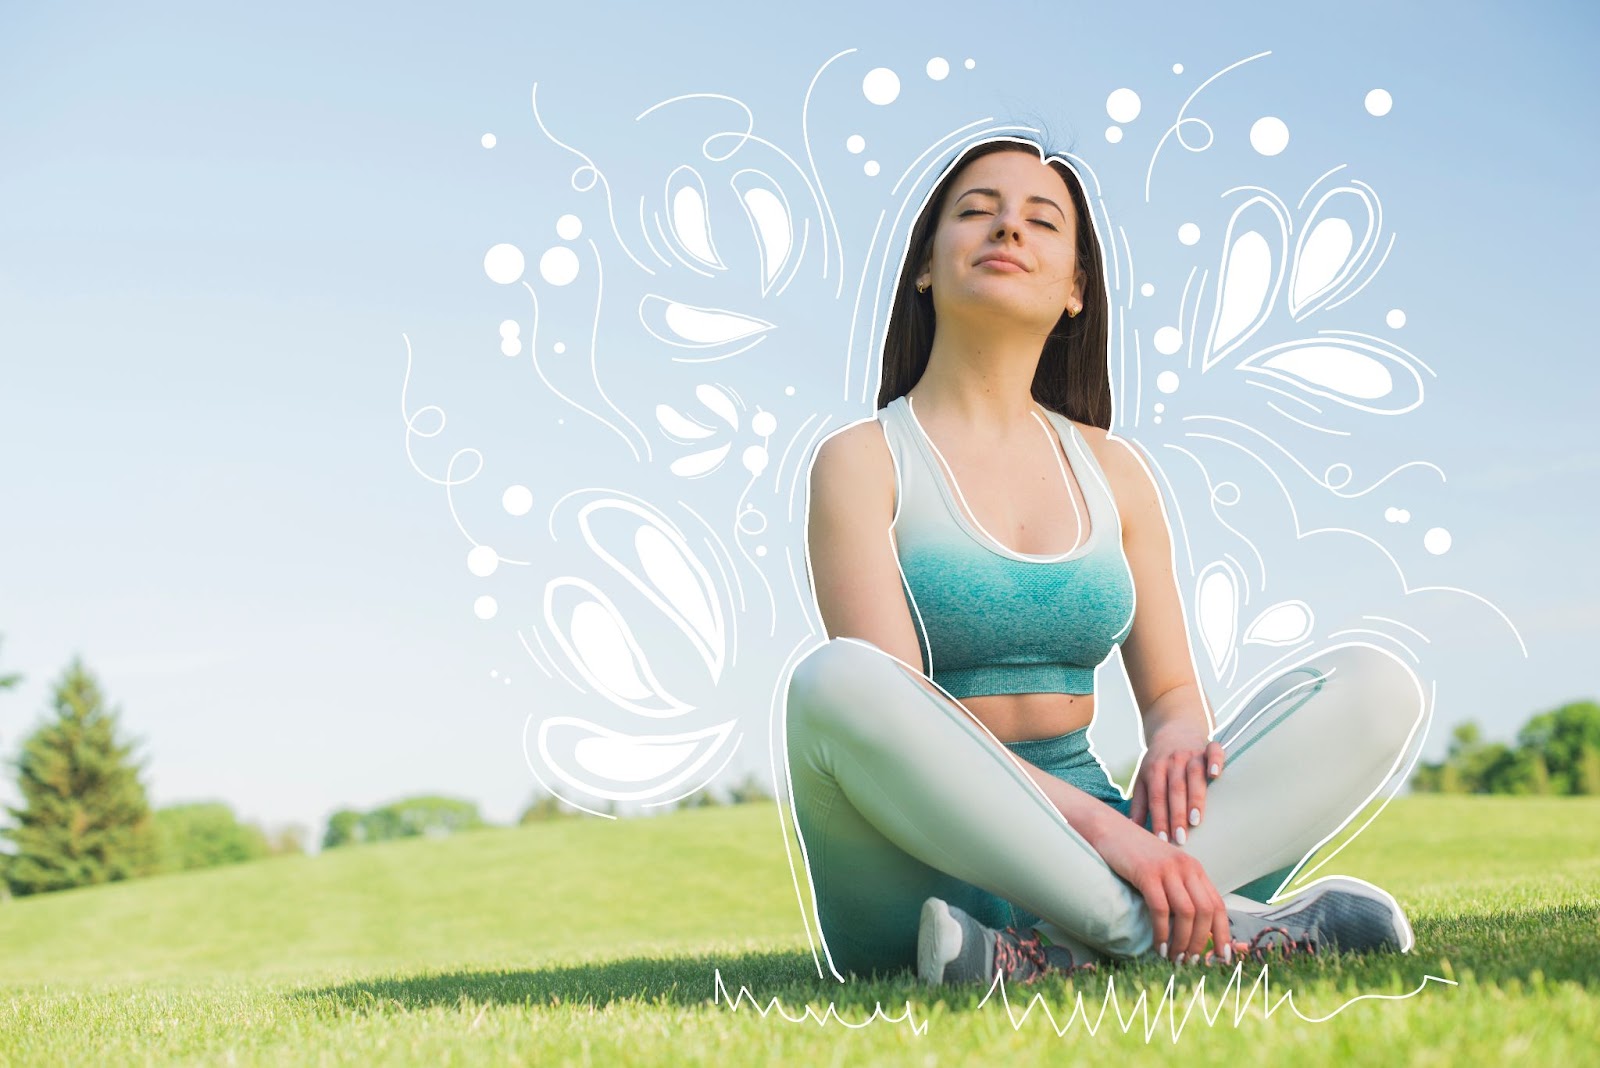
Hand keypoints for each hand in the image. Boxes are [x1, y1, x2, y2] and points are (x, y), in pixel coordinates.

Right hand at [1094, 817, 1230, 963]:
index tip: (1221, 958)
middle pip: (1206, 912)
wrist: (1108, 828)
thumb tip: (1189, 928)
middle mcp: (1186, 867)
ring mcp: (1167, 869)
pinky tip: (1158, 946)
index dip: (1222, 934)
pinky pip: (1161, 909)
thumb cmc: (1134, 854)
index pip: (1218, 905)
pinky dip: (1162, 932)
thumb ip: (1179, 890)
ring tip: (1175, 959)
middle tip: (1190, 962)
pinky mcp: (1147, 872)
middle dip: (1201, 943)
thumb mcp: (1164, 870)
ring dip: (1182, 941)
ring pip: (1187, 913)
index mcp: (1194, 868)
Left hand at [1128, 721, 1225, 845]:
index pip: (1156, 798)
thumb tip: (1133, 829)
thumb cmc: (1158, 761)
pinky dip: (1215, 761)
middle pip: (1174, 790)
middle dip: (1176, 815)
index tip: (1162, 840)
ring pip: (1193, 775)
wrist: (1173, 728)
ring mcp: (1190, 753)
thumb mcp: (1143, 779)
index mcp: (1154, 770)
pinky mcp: (1207, 746)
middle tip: (1180, 839)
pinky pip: (1214, 751)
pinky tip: (1216, 775)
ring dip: (1195, 798)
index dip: (1159, 819)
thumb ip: (1140, 803)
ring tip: (1196, 820)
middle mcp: (1172, 761)